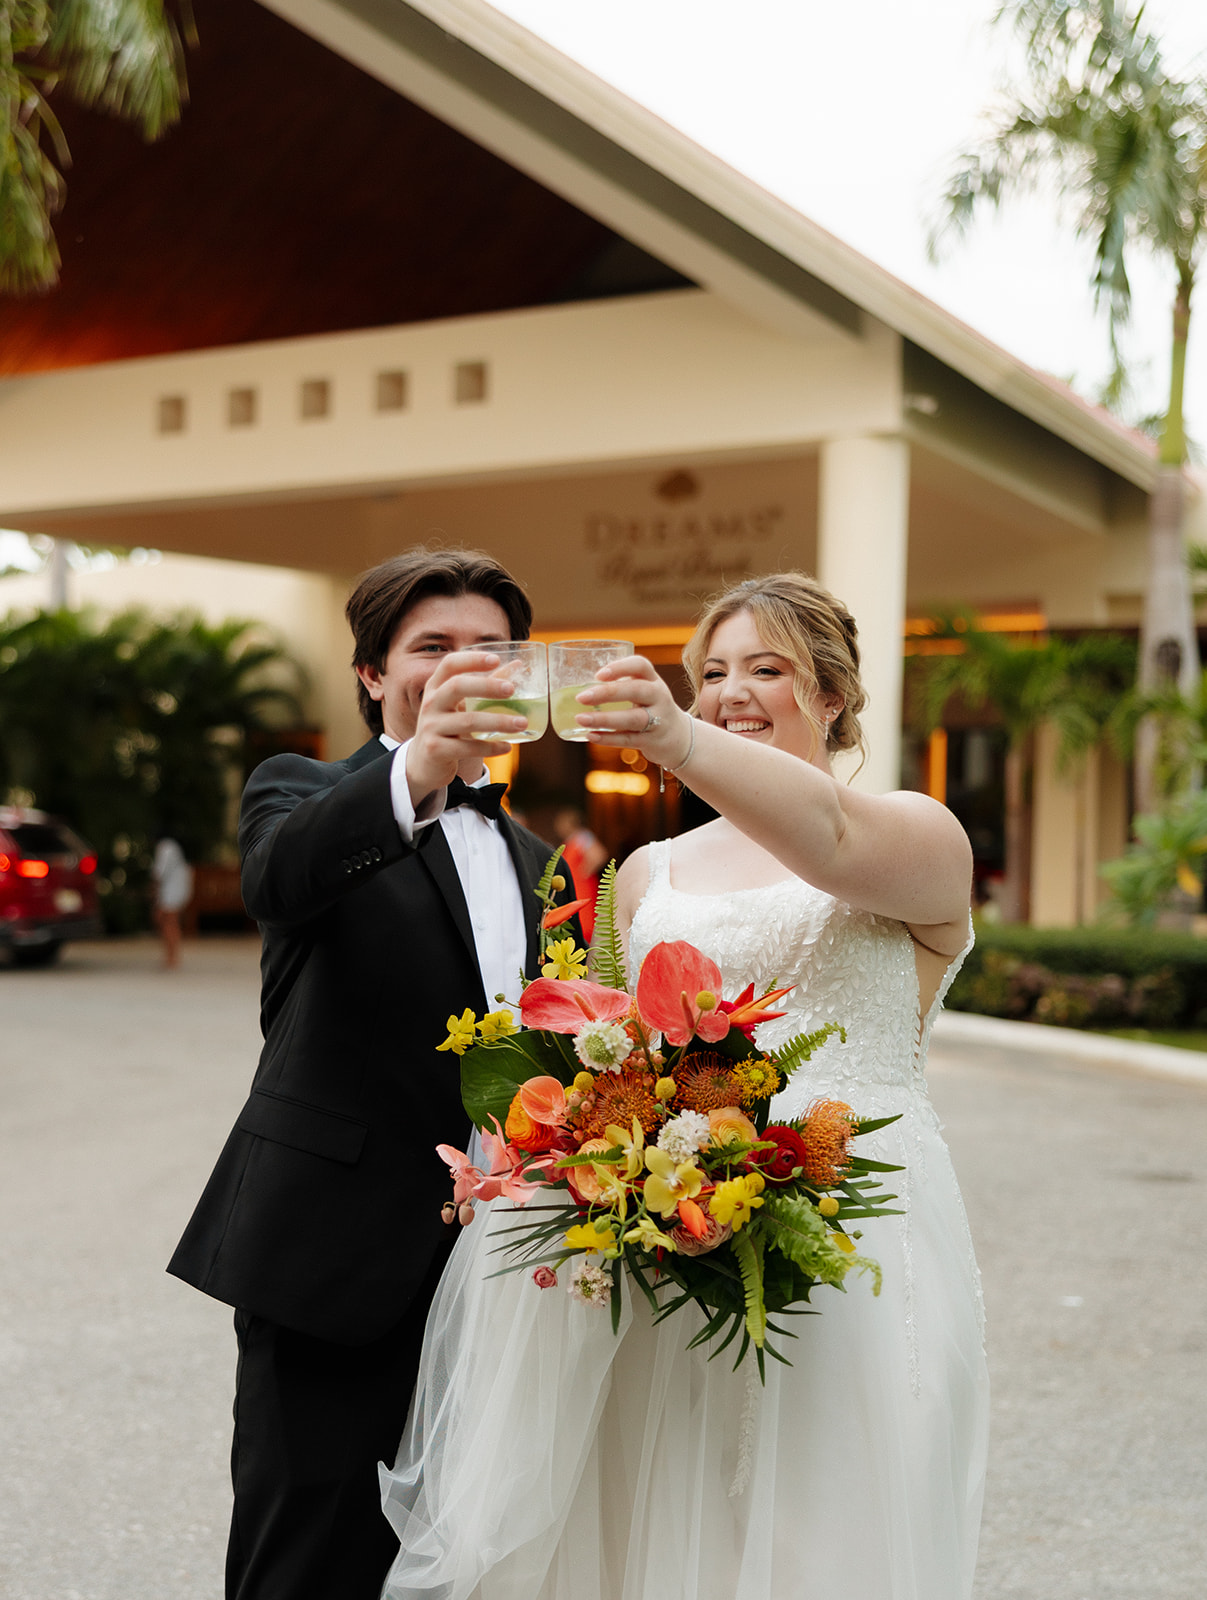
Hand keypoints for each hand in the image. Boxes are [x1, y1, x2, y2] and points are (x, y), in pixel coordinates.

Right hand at [405, 650, 526, 804]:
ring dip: (498, 721)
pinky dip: (490, 747)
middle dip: (486, 686)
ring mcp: (430, 727)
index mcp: (436, 686)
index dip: (471, 660)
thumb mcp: (459, 704)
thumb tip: (517, 666)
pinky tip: (507, 746)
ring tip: (522, 723)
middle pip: (457, 686)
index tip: (495, 659)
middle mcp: (431, 703)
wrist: (424, 762)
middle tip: (511, 689)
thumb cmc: (449, 726)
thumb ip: (485, 686)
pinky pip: (467, 747)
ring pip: (467, 721)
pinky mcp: (435, 750)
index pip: (450, 665)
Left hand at [573, 655, 695, 768]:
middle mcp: (659, 697)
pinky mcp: (653, 741)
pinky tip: (591, 736)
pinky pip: (629, 739)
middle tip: (581, 697)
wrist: (678, 737)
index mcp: (653, 680)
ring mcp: (658, 720)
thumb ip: (619, 687)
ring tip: (581, 719)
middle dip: (607, 693)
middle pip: (636, 690)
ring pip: (633, 718)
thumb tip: (576, 687)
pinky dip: (609, 739)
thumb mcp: (643, 692)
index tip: (598, 674)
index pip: (641, 666)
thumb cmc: (650, 709)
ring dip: (604, 719)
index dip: (620, 668)